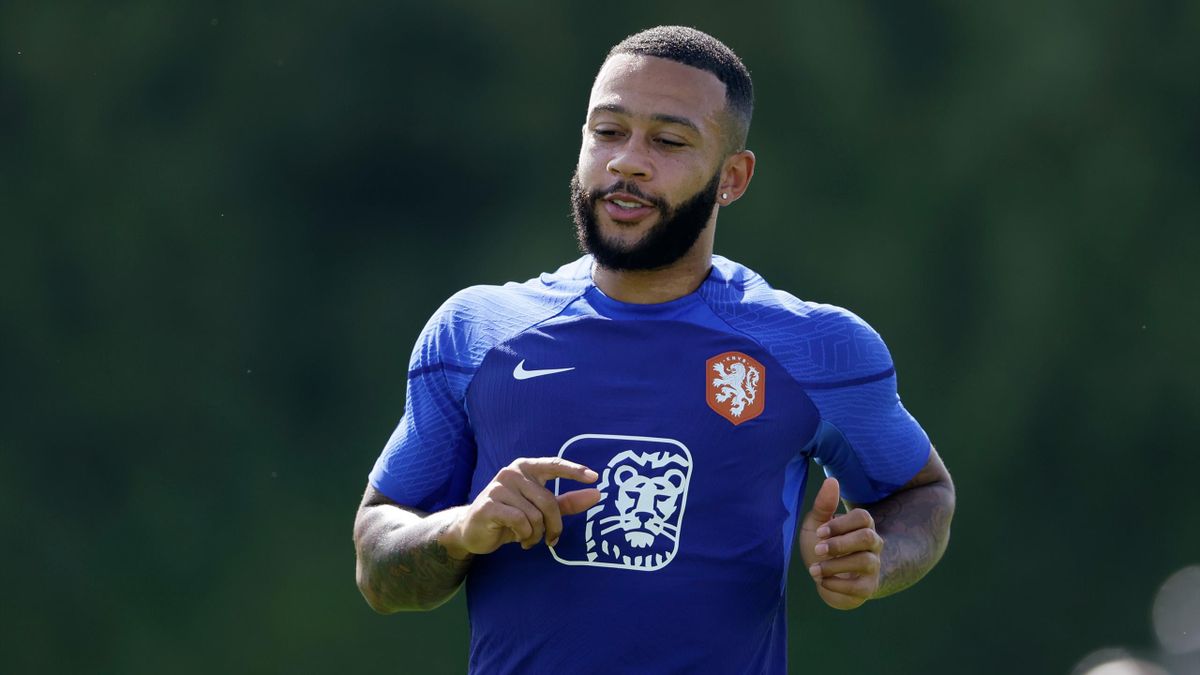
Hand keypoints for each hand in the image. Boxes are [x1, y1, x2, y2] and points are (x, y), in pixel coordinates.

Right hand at [443, 457, 600, 557]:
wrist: (473, 530)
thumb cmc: (510, 517)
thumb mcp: (541, 510)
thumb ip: (567, 502)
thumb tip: (596, 494)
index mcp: (526, 468)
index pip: (554, 464)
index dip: (574, 470)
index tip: (594, 477)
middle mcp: (512, 472)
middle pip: (548, 501)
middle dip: (553, 526)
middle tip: (551, 540)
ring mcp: (499, 487)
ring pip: (534, 515)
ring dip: (536, 534)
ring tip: (528, 539)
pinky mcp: (489, 504)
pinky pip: (520, 521)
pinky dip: (524, 535)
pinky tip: (519, 538)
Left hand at [798, 477, 882, 609]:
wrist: (824, 579)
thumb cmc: (821, 546)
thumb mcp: (816, 525)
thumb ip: (823, 505)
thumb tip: (832, 480)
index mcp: (861, 525)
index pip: (862, 517)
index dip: (841, 524)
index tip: (819, 532)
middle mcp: (872, 544)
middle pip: (868, 538)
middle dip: (840, 544)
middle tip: (817, 550)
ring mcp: (873, 566)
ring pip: (865, 562)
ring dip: (835, 565)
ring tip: (813, 570)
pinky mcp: (868, 587)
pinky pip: (860, 587)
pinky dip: (838, 584)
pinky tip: (821, 581)